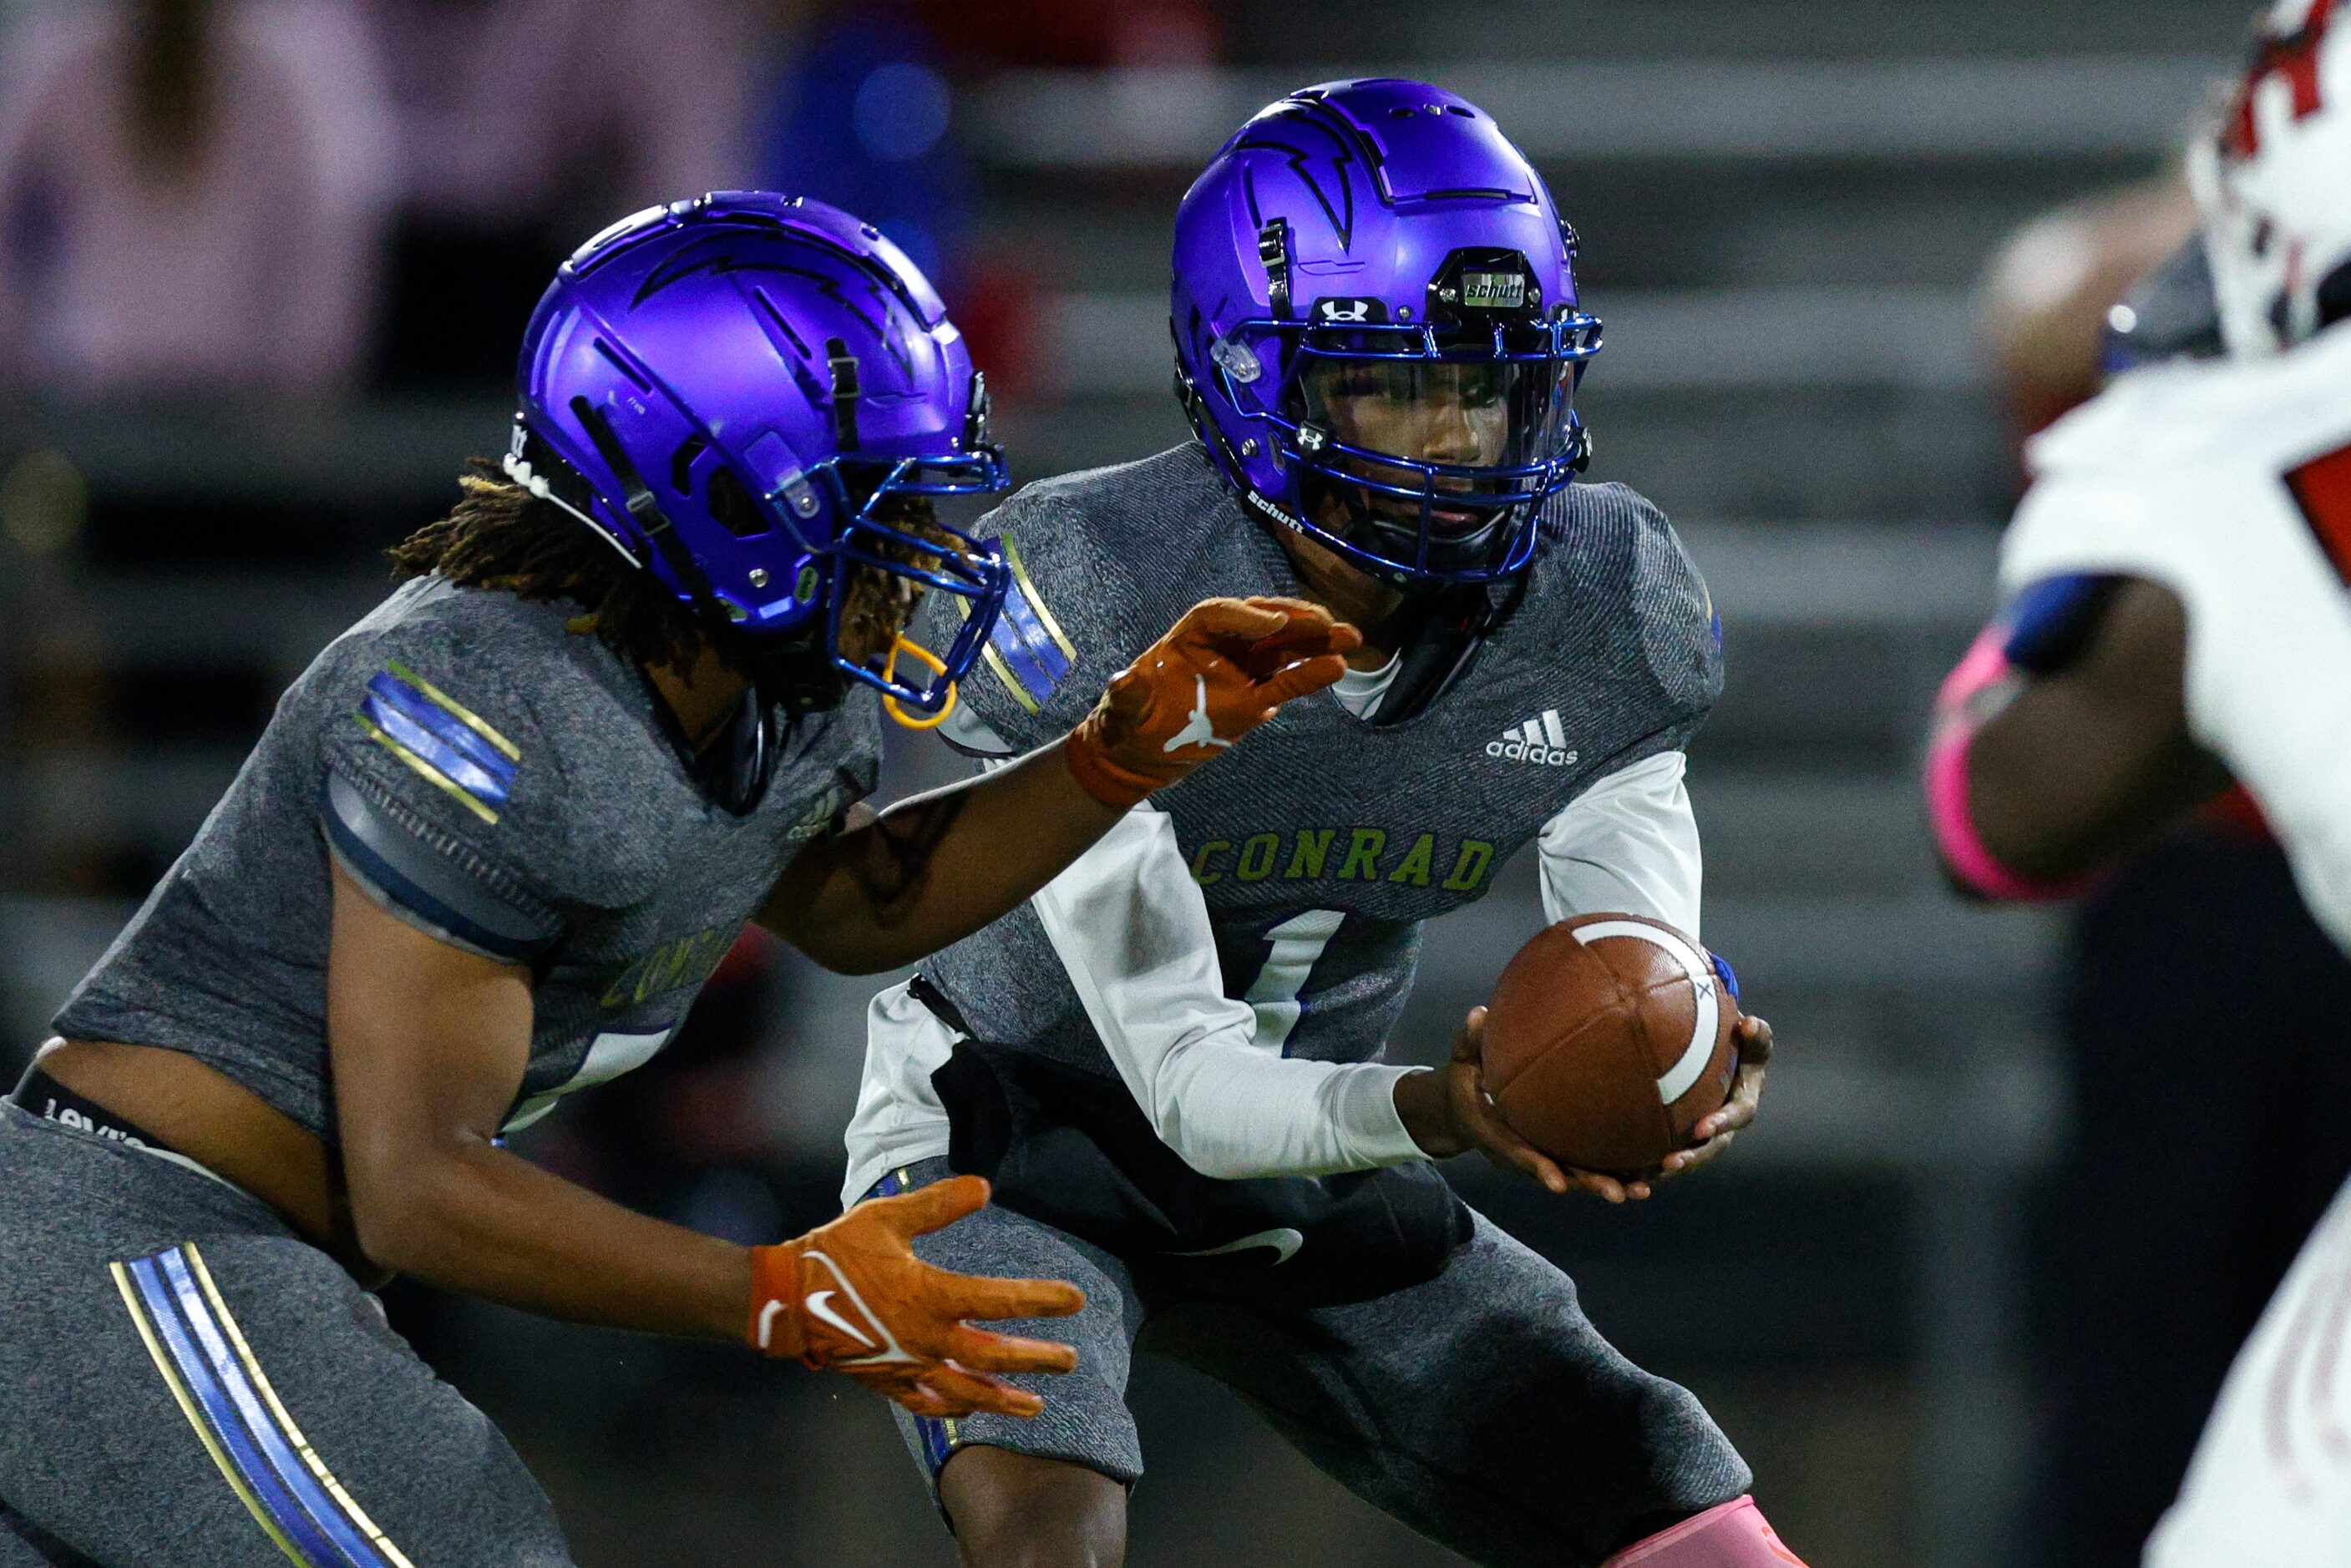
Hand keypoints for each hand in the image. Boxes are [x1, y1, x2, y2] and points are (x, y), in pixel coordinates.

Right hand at [747, 1175, 1083, 1419]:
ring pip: (967, 1391)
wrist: (785, 1299)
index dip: (1042, 1300)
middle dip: (1036, 1360)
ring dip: (1005, 1399)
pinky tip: (974, 1409)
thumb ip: (938, 1205)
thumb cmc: (836, 1253)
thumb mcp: (887, 1218)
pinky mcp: (887, 1382)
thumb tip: (984, 1186)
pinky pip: (929, 1403)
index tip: (1075, 1300)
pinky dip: (956, 1408)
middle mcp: (926, 1338)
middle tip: (1071, 1361)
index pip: (1001, 1300)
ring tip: (1037, 1406)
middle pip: (994, 1355)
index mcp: (930, 1295)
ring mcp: (908, 1366)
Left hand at [1063, 597, 1360, 808]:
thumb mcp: (1123, 709)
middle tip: (1327, 622)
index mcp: (1188, 636)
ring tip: (1351, 637)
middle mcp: (1220, 646)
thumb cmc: (1129, 722)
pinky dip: (1311, 675)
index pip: (1218, 614)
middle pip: (1262, 623)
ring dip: (1317, 640)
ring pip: (1283, 647)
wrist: (1139, 754)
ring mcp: (1242, 669)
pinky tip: (1338, 667)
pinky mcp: (1256, 696)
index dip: (1245, 616)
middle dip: (1295, 620)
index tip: (1272, 622)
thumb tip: (1126, 681)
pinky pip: (1287, 681)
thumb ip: (1129, 695)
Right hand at [1394, 1007, 1657, 1203]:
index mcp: (1497, 1137)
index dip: (1538, 1169)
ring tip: (1644, 1189)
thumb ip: (1468, 1041)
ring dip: (1609, 1185)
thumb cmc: (1463, 1083)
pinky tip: (1647, 1172)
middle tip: (1619, 1193)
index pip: (1519, 1155)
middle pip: (1558, 1176)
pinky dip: (1612, 1172)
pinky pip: (1584, 1166)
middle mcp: (1522, 1155)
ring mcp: (1540, 1157)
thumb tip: (1479, 1011)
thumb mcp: (1460, 1062)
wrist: (1459, 1112)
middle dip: (1588, 1186)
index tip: (1558, 1183)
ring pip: (1577, 1177)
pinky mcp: (1553, 1154)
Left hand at [1657, 1012, 1771, 1180]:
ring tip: (1641, 1179)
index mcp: (1743, 1102)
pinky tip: (1622, 1174)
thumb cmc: (1736, 1040)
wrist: (1719, 1052)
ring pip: (1687, 1157)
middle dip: (1693, 1157)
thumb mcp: (1751, 1035)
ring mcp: (1702, 1133)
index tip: (1702, 1127)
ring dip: (1666, 1170)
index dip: (1722, 1123)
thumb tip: (1750, 1025)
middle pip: (1711, 1147)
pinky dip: (1647, 1166)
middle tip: (1670, 1163)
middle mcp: (1724, 1124)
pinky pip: (1663, 1154)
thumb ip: (1755, 1034)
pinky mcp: (1681, 1135)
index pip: (1737, 1116)